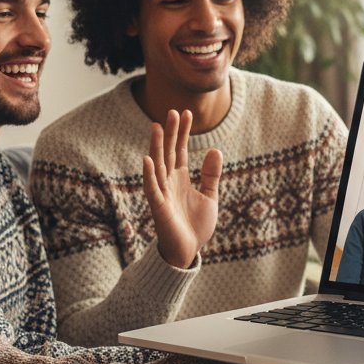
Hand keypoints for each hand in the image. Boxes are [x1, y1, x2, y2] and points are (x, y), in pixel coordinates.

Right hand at [142, 109, 221, 268]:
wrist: (187, 252)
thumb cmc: (196, 226)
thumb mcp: (210, 196)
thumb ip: (211, 175)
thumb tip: (215, 149)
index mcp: (181, 178)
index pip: (180, 150)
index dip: (183, 132)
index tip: (186, 113)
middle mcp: (169, 182)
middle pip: (168, 152)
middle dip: (171, 133)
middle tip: (172, 111)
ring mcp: (162, 193)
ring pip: (158, 165)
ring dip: (157, 146)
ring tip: (157, 126)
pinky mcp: (158, 207)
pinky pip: (152, 187)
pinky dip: (149, 174)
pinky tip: (148, 158)